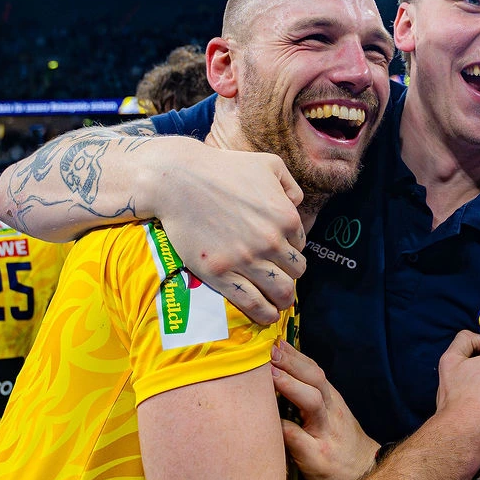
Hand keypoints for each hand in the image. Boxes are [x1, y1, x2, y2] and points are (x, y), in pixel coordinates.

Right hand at [151, 142, 306, 325]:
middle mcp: (270, 241)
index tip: (280, 256)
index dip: (291, 251)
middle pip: (296, 273)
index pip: (301, 246)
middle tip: (280, 279)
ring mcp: (245, 260)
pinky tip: (267, 315)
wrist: (178, 180)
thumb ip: (290, 183)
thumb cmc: (222, 168)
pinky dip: (265, 314)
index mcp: (285, 216)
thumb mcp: (267, 164)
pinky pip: (253, 303)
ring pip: (281, 292)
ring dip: (283, 300)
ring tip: (279, 303)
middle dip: (290, 276)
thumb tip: (296, 204)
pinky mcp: (220, 274)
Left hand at [272, 342, 378, 479]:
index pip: (315, 370)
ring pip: (313, 403)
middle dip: (293, 363)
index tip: (274, 342)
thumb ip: (310, 397)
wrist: (365, 475)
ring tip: (271, 375)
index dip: (295, 355)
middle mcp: (332, 413)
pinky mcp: (317, 458)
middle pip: (316, 380)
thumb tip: (277, 375)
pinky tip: (267, 420)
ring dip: (291, 386)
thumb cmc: (340, 444)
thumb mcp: (331, 417)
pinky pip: (298, 439)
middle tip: (269, 351)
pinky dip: (283, 427)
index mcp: (332, 401)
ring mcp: (326, 434)